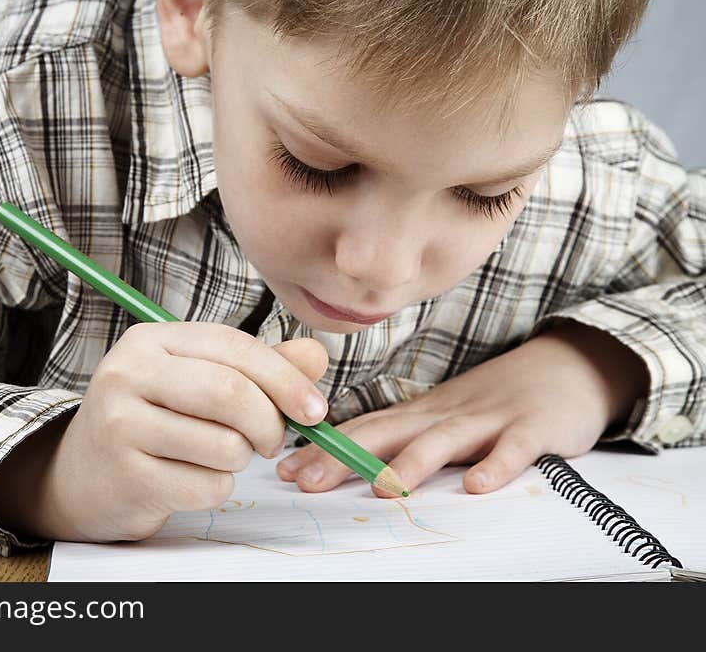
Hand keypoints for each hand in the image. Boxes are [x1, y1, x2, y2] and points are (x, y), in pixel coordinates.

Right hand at [0, 322, 328, 541]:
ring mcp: (121, 426)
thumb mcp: (196, 381)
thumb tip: (317, 355)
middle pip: (231, 394)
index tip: (315, 410)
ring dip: (239, 460)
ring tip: (216, 457)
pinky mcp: (127, 477)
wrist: (80, 477)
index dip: (285, 379)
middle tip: (270, 441)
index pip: (234, 346)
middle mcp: (129, 374)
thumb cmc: (150, 421)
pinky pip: (208, 487)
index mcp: (151, 341)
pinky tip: (190, 479)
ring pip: (226, 446)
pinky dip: (216, 489)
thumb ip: (256, 367)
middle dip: (269, 423)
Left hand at [276, 321, 648, 495]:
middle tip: (307, 480)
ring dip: (413, 462)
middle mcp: (446, 414)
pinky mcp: (532, 428)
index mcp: (422, 413)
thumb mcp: (443, 414)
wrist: (566, 366)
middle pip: (390, 434)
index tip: (286, 469)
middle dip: (345, 457)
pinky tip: (477, 486)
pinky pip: (514, 449)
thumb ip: (405, 437)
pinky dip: (496, 465)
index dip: (324, 449)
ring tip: (384, 487)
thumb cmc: (494, 399)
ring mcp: (489, 418)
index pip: (365, 430)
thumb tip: (351, 463)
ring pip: (445, 440)